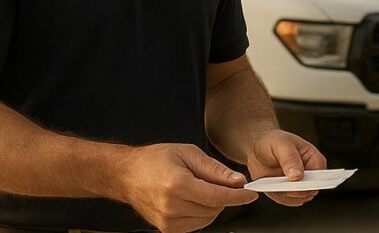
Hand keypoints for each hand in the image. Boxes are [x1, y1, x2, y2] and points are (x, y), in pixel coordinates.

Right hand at [118, 143, 258, 232]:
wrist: (127, 175)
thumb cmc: (155, 160)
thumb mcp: (188, 153)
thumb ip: (215, 169)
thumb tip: (237, 181)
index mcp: (177, 185)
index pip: (217, 196)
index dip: (238, 196)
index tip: (251, 193)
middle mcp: (171, 207)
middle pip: (214, 208)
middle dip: (224, 195)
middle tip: (218, 180)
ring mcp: (167, 222)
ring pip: (208, 219)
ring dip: (213, 205)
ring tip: (199, 187)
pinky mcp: (167, 230)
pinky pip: (197, 225)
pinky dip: (202, 213)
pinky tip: (193, 199)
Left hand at [248, 129, 327, 206]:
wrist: (257, 148)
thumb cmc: (272, 141)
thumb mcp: (280, 145)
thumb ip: (290, 159)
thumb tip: (297, 175)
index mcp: (312, 158)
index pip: (320, 174)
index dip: (312, 181)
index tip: (297, 182)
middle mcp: (308, 172)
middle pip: (311, 189)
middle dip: (297, 191)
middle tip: (283, 186)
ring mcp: (299, 183)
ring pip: (300, 198)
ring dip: (287, 195)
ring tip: (275, 183)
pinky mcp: (289, 191)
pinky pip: (289, 201)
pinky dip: (279, 198)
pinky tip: (272, 187)